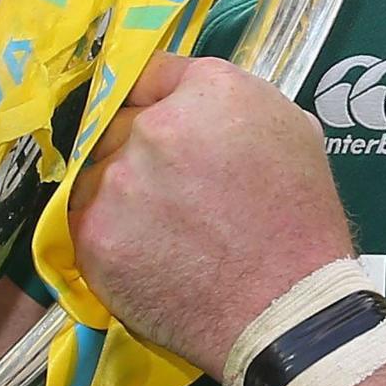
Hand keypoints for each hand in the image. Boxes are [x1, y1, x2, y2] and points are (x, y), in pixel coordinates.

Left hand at [65, 53, 356, 378]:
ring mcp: (117, 182)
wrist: (286, 311)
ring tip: (164, 231)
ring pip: (96, 171)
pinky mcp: (92, 234)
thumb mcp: (294, 132)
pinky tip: (147, 255)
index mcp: (211, 91)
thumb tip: (191, 99)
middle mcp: (154, 126)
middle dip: (138, 149)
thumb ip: (237, 102)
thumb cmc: (301, 223)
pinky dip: (109, 235)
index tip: (165, 128)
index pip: (149, 73)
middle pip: (119, 121)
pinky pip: (84, 220)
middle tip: (174, 192)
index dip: (157, 102)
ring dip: (119, 193)